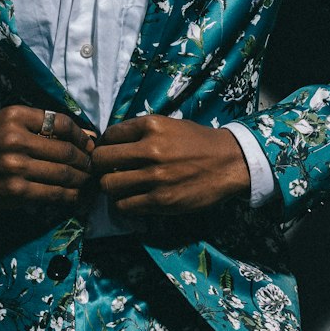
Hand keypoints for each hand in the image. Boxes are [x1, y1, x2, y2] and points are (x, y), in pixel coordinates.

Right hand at [0, 106, 95, 211]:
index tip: (89, 144)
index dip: (82, 135)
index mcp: (16, 116)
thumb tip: (85, 135)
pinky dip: (70, 196)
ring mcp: (16, 167)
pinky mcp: (16, 191)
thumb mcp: (8, 122)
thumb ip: (41, 124)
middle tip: (93, 166)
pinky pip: (53, 194)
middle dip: (86, 161)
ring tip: (88, 181)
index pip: (62, 123)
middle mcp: (17, 139)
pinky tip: (76, 196)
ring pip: (64, 174)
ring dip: (82, 180)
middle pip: (67, 151)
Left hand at [89, 115, 249, 215]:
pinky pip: (125, 205)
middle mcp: (150, 149)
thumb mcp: (169, 125)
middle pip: (101, 160)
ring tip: (119, 186)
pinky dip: (123, 204)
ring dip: (110, 187)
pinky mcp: (162, 200)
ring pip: (109, 185)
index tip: (110, 152)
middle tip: (107, 170)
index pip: (109, 135)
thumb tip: (110, 142)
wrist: (230, 163)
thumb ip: (141, 132)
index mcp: (151, 125)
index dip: (105, 144)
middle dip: (99, 166)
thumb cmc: (198, 142)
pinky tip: (131, 199)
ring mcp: (155, 177)